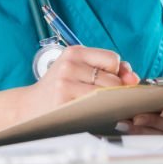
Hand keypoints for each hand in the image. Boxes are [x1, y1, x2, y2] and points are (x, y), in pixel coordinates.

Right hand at [17, 45, 139, 120]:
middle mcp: (69, 64)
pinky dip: (98, 111)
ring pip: (106, 93)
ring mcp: (66, 82)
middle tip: (97, 96)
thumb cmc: (59, 88)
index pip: (112, 59)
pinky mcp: (64, 100)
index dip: (116, 72)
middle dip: (113, 90)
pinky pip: (95, 106)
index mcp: (74, 52)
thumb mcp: (79, 70)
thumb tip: (134, 78)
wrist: (29, 106)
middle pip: (113, 78)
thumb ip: (109, 69)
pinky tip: (86, 111)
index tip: (107, 80)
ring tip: (91, 103)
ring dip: (106, 102)